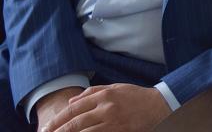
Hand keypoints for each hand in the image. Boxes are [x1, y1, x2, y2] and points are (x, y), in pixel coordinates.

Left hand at [41, 83, 170, 131]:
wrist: (160, 105)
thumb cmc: (137, 97)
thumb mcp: (116, 88)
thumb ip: (93, 92)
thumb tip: (71, 101)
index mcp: (104, 95)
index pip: (74, 108)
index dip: (58, 119)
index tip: (46, 128)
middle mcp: (106, 106)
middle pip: (75, 121)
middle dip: (57, 131)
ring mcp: (112, 120)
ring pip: (83, 131)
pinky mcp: (118, 130)